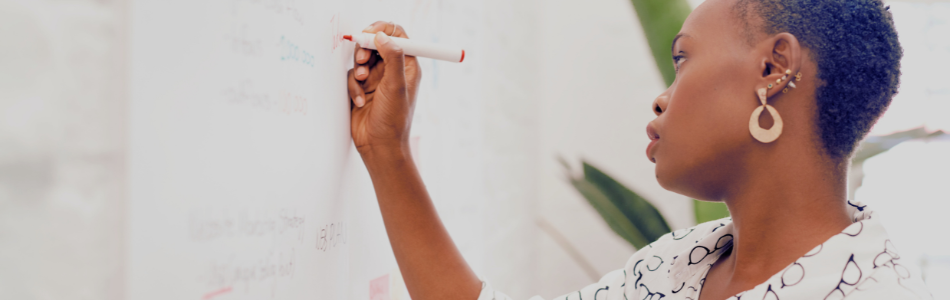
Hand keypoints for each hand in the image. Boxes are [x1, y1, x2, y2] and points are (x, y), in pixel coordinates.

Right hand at [347, 21, 421, 155]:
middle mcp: (392, 70)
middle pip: (375, 43)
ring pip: (361, 60)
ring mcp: (377, 80)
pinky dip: (353, 87)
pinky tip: (360, 101)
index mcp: (408, 66)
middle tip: (363, 60)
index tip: (370, 34)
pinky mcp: (362, 89)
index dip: (382, 30)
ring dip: (359, 70)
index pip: (397, 35)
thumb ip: (392, 57)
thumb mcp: (396, 86)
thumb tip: (382, 35)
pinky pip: (352, 77)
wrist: (379, 147)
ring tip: (363, 83)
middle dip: (366, 50)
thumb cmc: (394, 121)